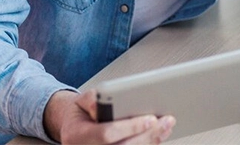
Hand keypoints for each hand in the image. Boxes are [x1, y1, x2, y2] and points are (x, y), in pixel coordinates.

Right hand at [44, 89, 175, 143]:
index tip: (150, 119)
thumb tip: (105, 103)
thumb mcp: (81, 99)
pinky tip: (158, 136)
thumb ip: (93, 98)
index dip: (130, 127)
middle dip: (148, 135)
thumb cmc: (81, 112)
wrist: (73, 128)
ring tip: (167, 127)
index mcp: (78, 136)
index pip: (106, 134)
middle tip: (167, 121)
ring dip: (151, 141)